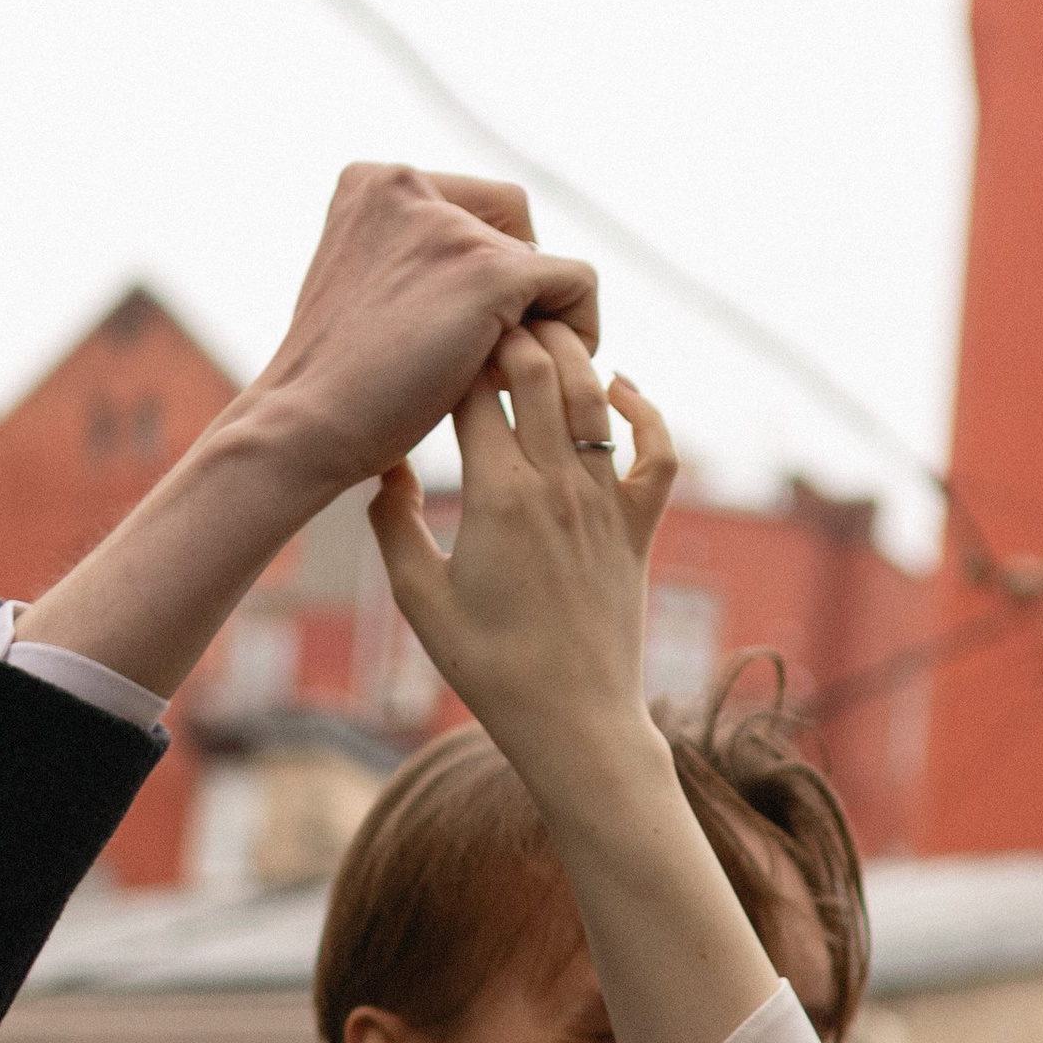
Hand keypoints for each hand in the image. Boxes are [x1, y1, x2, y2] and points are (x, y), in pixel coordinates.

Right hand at [241, 163, 598, 499]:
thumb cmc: (338, 382)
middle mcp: (407, 183)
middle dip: (514, 294)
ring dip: (537, 321)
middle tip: (484, 361)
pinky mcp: (489, 270)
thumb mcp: (368, 289)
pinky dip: (576, 333)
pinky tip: (531, 382)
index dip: (484, 270)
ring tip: (499, 376)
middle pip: (513, 226)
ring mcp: (447, 225)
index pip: (473, 206)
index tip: (461, 333)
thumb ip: (417, 258)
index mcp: (373, 182)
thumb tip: (500, 266)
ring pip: (544, 259)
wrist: (307, 427)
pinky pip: (578, 284)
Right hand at [369, 324, 677, 768]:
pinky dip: (645, 410)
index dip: (450, 356)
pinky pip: (658, 453)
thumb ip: (392, 523)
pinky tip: (620, 386)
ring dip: (568, 353)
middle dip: (508, 330)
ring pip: (594, 396)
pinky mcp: (639, 528)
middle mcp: (556, 487)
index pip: (472, 390)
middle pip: (537, 370)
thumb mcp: (418, 598)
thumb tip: (384, 466)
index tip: (431, 345)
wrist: (575, 724)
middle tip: (484, 317)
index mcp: (496, 496)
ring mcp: (604, 504)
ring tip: (538, 335)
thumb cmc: (489, 668)